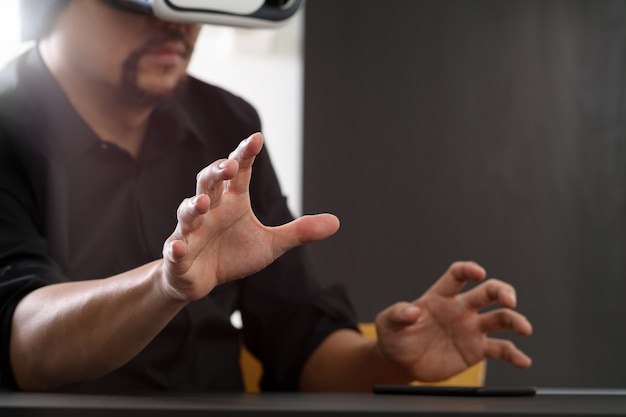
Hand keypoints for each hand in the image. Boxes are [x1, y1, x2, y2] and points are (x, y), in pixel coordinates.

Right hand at [161, 132, 339, 300]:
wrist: (201, 280)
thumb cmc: (233, 254)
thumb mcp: (271, 244)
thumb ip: (298, 231)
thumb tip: (337, 222)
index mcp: (232, 202)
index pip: (239, 173)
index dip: (245, 154)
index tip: (257, 139)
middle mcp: (210, 210)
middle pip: (208, 183)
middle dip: (216, 172)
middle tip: (230, 166)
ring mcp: (191, 231)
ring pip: (188, 212)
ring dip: (193, 206)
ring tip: (203, 204)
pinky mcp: (178, 254)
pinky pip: (174, 249)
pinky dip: (176, 248)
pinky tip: (179, 248)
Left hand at [374, 261, 531, 381]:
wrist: (401, 362)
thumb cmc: (395, 336)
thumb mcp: (388, 322)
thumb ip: (398, 313)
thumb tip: (412, 311)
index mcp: (440, 296)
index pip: (457, 276)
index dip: (468, 270)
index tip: (478, 272)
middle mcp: (460, 309)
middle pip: (487, 292)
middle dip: (502, 291)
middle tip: (510, 299)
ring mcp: (471, 328)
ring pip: (500, 318)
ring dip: (515, 320)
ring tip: (525, 328)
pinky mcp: (476, 349)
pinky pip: (500, 349)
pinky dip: (514, 355)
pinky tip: (523, 361)